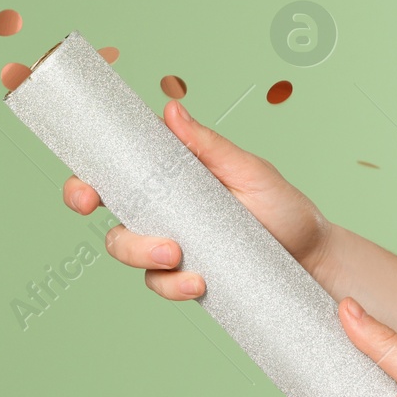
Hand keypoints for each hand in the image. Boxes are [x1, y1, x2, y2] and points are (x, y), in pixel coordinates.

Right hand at [62, 99, 336, 299]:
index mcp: (168, 177)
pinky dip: (173, 286)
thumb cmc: (283, 207)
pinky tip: (197, 282)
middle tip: (129, 225)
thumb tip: (172, 110)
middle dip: (109, 226)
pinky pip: (161, 284)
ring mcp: (171, 247)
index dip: (85, 181)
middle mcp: (162, 211)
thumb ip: (208, 145)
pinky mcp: (185, 278)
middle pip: (112, 219)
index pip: (115, 175)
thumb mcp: (249, 170)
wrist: (313, 258)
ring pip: (129, 253)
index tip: (84, 191)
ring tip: (178, 255)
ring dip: (142, 255)